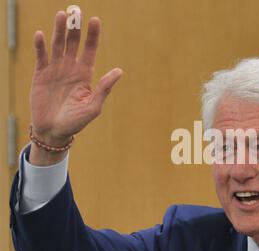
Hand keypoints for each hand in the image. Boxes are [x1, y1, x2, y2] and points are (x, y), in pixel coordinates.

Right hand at [30, 10, 121, 145]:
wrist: (54, 131)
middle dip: (75, 27)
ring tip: (61, 15)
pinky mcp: (40, 74)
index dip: (92, 35)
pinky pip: (41, 56)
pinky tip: (41, 34)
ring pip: (58, 45)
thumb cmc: (77, 121)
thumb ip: (104, 88)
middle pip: (73, 43)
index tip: (95, 20)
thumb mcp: (93, 106)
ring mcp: (55, 69)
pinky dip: (40, 45)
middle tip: (76, 11)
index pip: (89, 49)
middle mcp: (70, 68)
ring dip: (59, 30)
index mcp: (85, 74)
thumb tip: (119, 70)